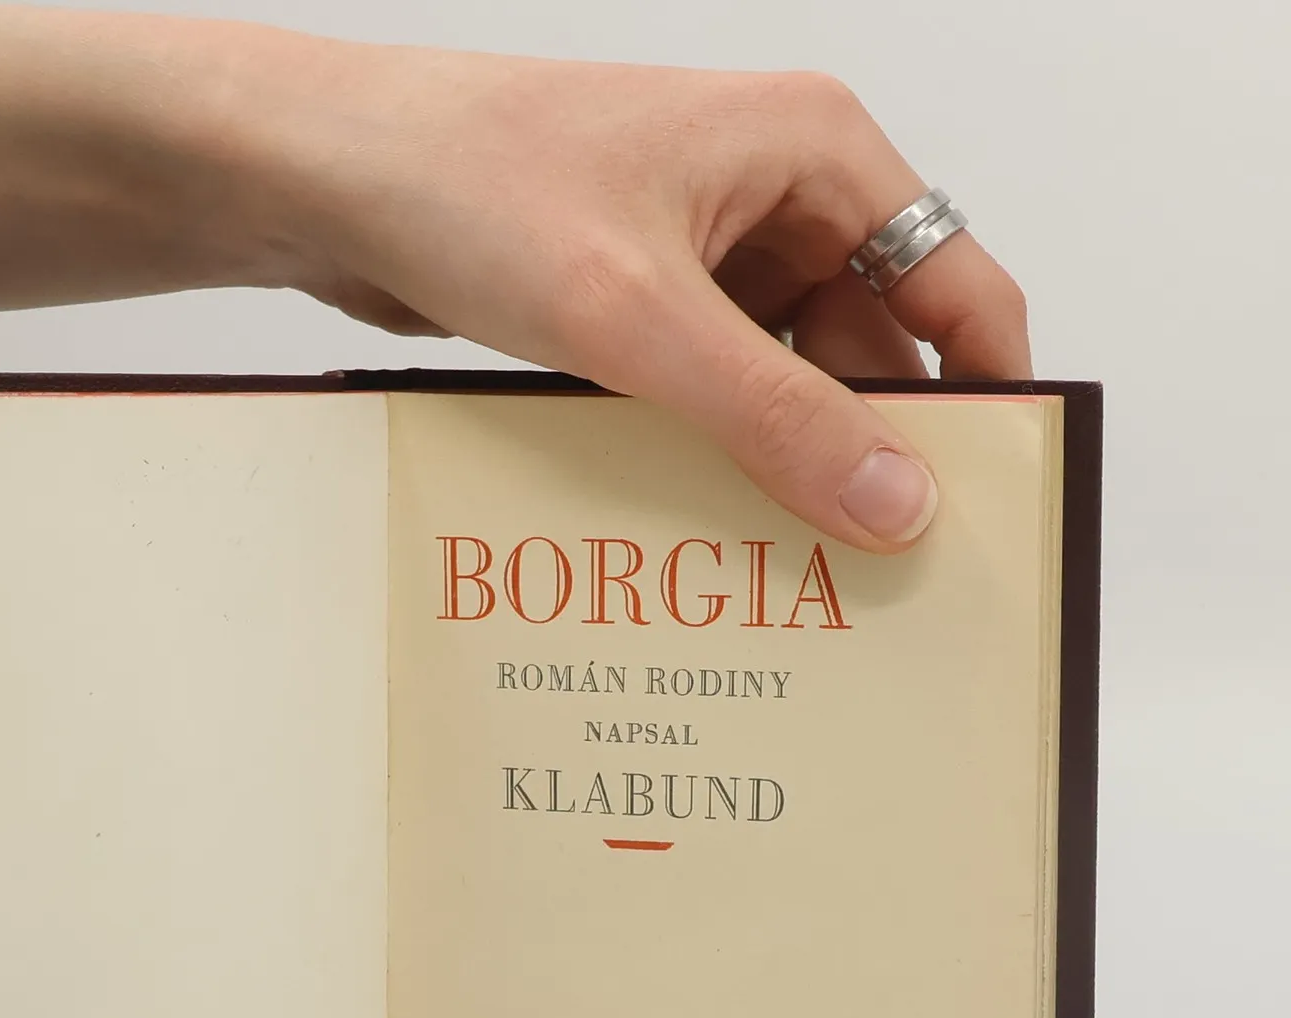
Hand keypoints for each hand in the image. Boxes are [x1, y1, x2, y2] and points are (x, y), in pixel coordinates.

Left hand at [251, 51, 1030, 551]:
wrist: (327, 181)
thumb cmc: (472, 188)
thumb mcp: (641, 318)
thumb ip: (776, 414)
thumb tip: (898, 498)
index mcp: (813, 153)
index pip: (954, 283)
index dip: (980, 395)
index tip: (984, 507)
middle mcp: (769, 194)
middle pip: (868, 344)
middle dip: (867, 448)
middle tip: (870, 572)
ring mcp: (696, 249)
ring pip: (780, 376)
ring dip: (778, 460)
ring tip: (784, 564)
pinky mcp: (631, 299)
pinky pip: (703, 389)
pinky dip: (705, 451)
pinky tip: (700, 523)